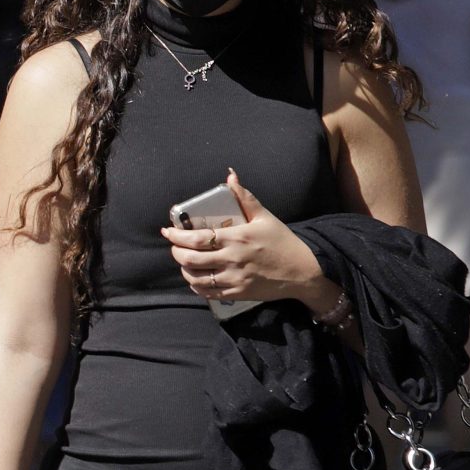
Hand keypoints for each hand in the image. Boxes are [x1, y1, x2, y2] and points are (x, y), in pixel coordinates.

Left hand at [160, 170, 325, 309]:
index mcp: (237, 238)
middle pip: (190, 259)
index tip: (167, 231)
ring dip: (184, 269)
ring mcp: (233, 278)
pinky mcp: (236, 293)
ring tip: (185, 261)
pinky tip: (196, 277)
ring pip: (195, 278)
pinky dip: (195, 285)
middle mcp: (232, 259)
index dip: (176, 236)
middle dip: (176, 252)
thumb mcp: (264, 217)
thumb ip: (244, 197)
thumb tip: (230, 176)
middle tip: (175, 246)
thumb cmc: (282, 242)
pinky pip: (206, 292)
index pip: (197, 238)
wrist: (302, 272)